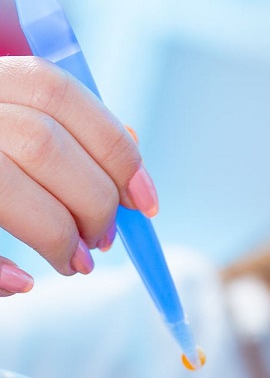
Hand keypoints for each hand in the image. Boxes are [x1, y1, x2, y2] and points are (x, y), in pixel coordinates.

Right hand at [0, 56, 158, 295]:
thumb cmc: (2, 166)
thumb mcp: (18, 135)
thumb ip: (66, 144)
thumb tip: (133, 170)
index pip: (60, 95)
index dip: (115, 150)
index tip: (147, 203)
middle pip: (42, 142)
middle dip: (92, 202)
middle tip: (101, 241)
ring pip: (7, 184)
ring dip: (56, 234)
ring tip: (73, 263)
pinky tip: (22, 282)